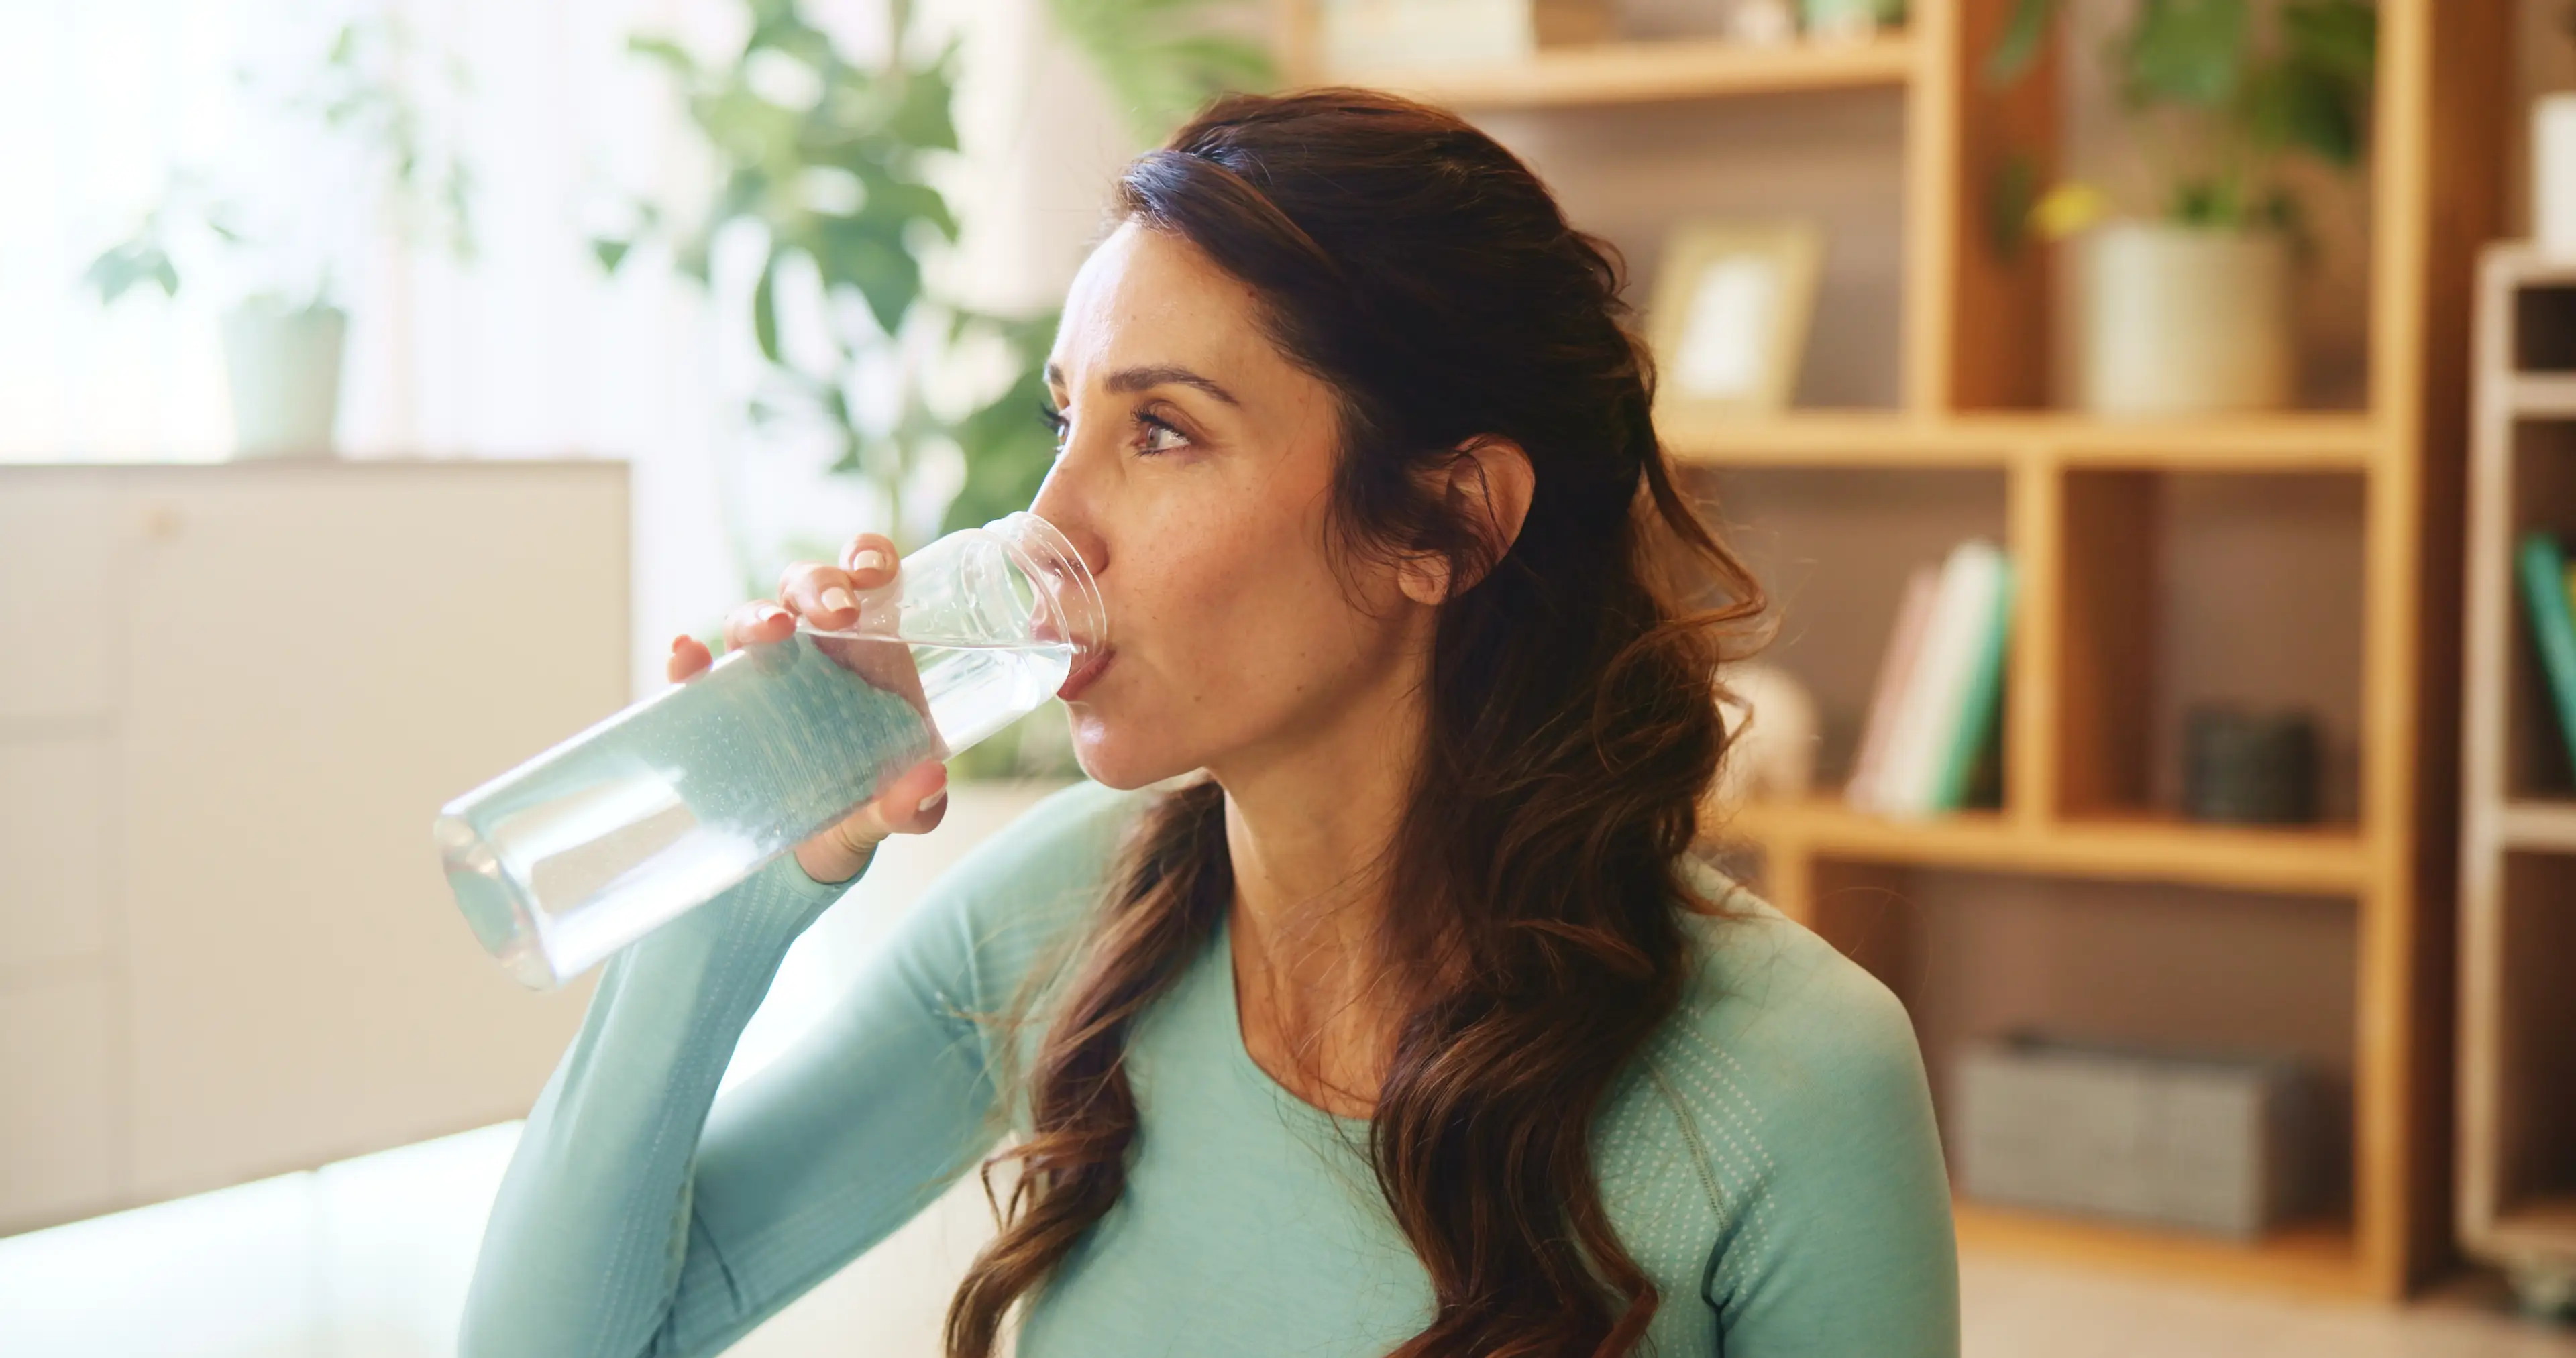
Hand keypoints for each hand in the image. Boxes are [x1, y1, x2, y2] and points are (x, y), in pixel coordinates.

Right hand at [665, 532, 946, 884]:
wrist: (815, 850)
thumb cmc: (866, 805)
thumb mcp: (897, 810)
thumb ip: (915, 803)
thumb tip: (928, 782)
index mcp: (868, 649)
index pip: (864, 579)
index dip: (867, 557)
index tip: (875, 573)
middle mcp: (813, 648)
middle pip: (806, 587)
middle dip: (819, 586)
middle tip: (839, 614)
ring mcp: (761, 673)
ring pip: (750, 620)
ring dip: (757, 616)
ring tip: (774, 631)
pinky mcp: (717, 708)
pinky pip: (695, 674)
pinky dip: (685, 660)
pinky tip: (685, 655)